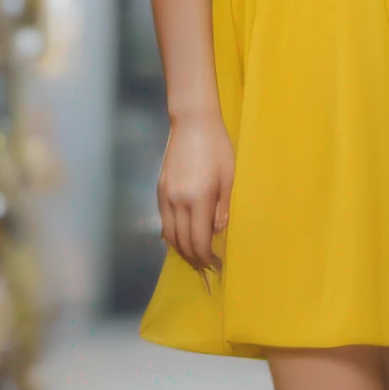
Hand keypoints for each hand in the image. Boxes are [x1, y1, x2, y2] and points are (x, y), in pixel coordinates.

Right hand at [159, 112, 235, 272]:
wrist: (192, 122)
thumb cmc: (217, 147)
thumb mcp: (228, 178)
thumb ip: (222, 208)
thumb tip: (216, 231)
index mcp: (197, 200)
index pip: (199, 242)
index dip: (207, 258)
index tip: (217, 266)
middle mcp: (177, 203)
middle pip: (182, 243)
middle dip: (195, 259)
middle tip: (208, 267)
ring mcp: (165, 197)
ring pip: (169, 235)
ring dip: (182, 249)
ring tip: (196, 255)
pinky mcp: (160, 190)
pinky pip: (164, 221)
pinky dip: (173, 235)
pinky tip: (183, 236)